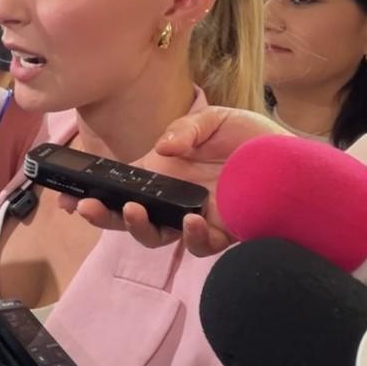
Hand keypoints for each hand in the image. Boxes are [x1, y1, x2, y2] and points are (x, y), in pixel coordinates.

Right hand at [62, 107, 287, 255]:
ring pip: (158, 237)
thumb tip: (162, 148)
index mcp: (164, 171)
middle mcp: (174, 199)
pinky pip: (201, 246)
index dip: (93, 193)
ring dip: (139, 228)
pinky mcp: (224, 234)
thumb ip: (186, 129)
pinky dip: (191, 237)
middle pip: (130, 218)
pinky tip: (190, 221)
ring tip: (133, 211)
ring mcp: (196, 219)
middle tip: (87, 209)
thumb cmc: (254, 139)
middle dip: (103, 217)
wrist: (299, 159)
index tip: (67, 197)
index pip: (120, 186)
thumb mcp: (215, 119)